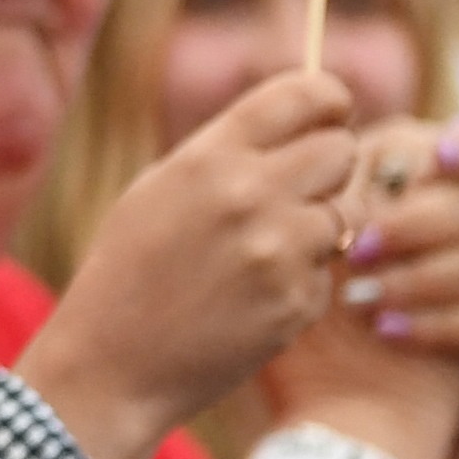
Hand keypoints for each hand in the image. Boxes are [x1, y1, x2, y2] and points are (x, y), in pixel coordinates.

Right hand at [22, 71, 362, 458]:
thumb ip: (229, 151)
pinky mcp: (297, 301)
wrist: (112, 365)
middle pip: (343, 150)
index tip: (331, 115)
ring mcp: (279, 252)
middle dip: (330, 167)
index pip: (307, 94)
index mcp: (210, 156)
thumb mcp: (160, 188)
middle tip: (300, 190)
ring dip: (318, 228)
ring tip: (262, 251)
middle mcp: (251, 195)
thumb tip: (305, 120)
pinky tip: (253, 296)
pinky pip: (330, 272)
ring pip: (346, 214)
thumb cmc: (130, 270)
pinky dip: (302, 280)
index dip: (330, 100)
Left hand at [251, 125, 458, 458]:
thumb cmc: (311, 315)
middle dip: (422, 222)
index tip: (438, 155)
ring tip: (359, 300)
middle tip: (359, 248)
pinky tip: (389, 331)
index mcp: (441, 197)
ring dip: (425, 274)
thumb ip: (329, 196)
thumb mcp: (310, 254)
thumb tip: (321, 140)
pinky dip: (443, 322)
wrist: (336, 410)